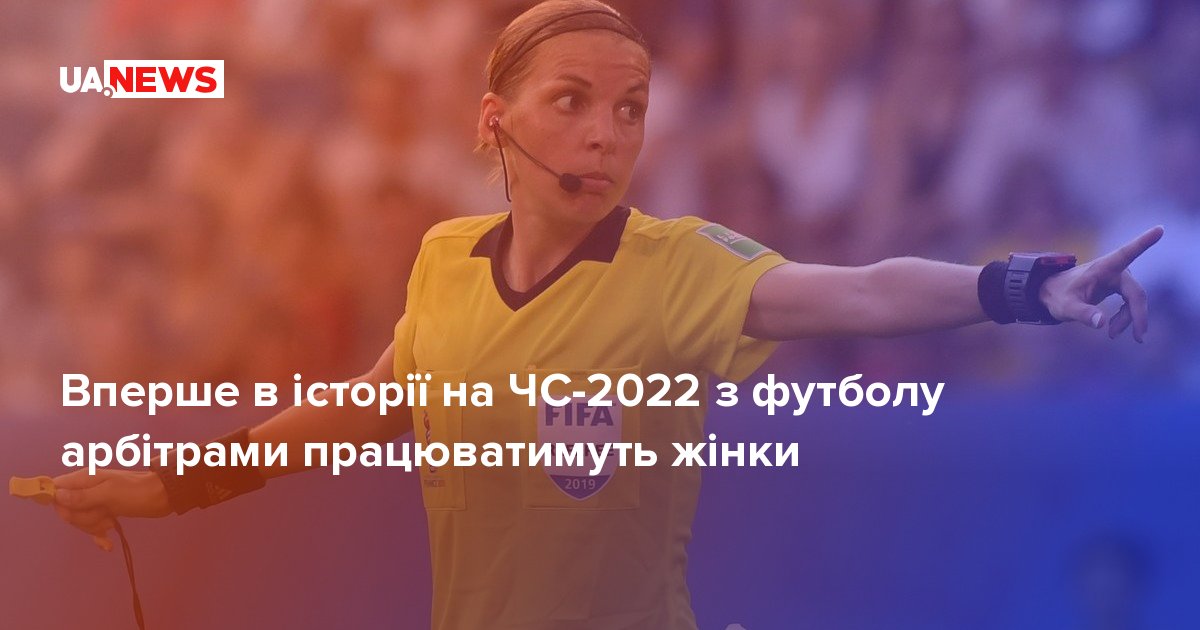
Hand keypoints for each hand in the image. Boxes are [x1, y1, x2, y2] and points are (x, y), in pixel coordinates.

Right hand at [52, 468, 171, 551]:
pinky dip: (100, 537)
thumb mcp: (109, 494)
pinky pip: (94, 528)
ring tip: (112, 520)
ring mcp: (97, 502)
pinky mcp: (107, 512)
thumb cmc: (138, 492)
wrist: (164, 496)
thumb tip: (57, 495)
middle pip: (68, 510)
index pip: (56, 490)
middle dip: (84, 518)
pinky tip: (108, 545)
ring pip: (81, 521)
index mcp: (85, 478)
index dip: (59, 504)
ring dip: (95, 526)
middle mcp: (87, 489)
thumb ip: (83, 496)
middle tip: (104, 514)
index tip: (72, 513)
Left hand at [1038, 226, 1163, 340]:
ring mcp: (1119, 278)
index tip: (1159, 229)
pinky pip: (1131, 303)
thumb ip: (1082, 314)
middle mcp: (1115, 270)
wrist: (1052, 293)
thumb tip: (1102, 323)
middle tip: (1139, 338)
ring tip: (1112, 334)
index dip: (1144, 242)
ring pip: (1135, 301)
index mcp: (1103, 267)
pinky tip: (1113, 328)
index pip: (1126, 253)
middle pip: (1136, 293)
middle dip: (1137, 315)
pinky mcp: (1119, 287)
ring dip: (1128, 319)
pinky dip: (1126, 318)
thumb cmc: (1058, 295)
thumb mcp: (1065, 307)